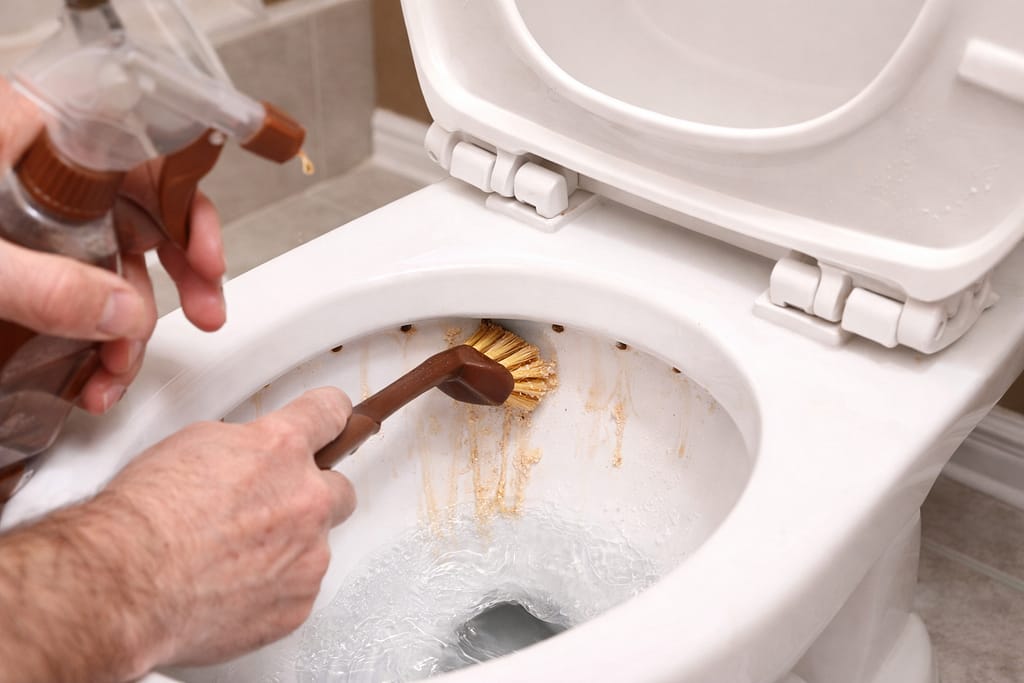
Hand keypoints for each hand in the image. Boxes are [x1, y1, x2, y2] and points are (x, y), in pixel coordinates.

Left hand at [0, 77, 226, 413]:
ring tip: (119, 373)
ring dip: (128, 322)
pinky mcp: (11, 255)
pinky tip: (89, 370)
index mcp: (24, 133)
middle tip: (205, 310)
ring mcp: (22, 213)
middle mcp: (32, 167)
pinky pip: (72, 287)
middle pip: (139, 209)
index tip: (209, 257)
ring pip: (110, 258)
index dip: (187, 205)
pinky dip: (89, 331)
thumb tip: (122, 315)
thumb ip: (43, 285)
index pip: (139, 152)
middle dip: (177, 272)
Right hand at [0, 388, 355, 682]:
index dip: (331, 416)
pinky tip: (234, 586)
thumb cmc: (145, 518)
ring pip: (316, 544)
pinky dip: (273, 588)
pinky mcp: (299, 602)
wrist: (125, 583)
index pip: (330, 414)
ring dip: (289, 546)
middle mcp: (305, 499)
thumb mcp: (196, 444)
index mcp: (281, 450)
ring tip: (234, 556)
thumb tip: (253, 454)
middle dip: (312, 495)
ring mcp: (307, 554)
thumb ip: (246, 446)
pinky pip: (299, 588)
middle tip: (271, 508)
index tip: (336, 420)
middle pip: (339, 488)